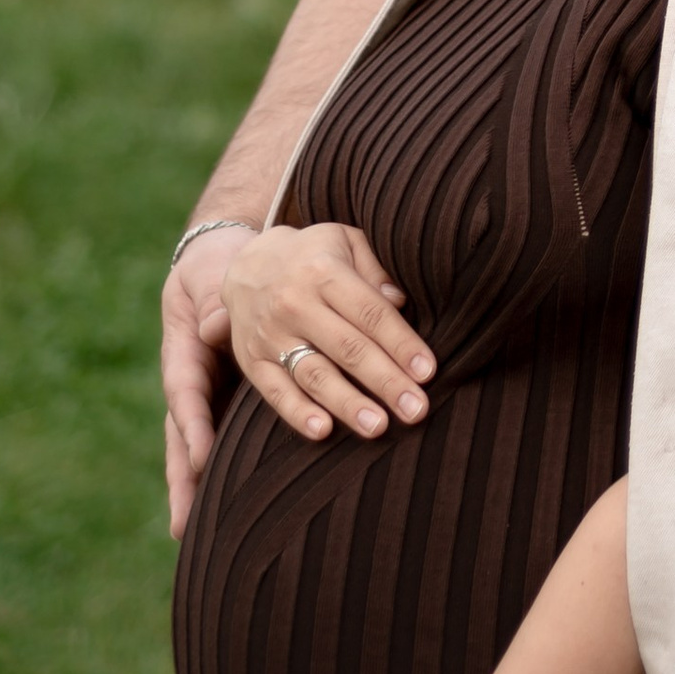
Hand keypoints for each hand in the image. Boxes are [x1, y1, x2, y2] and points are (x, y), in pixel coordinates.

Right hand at [163, 235, 243, 540]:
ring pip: (194, 450)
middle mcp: (189, 383)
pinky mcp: (221, 407)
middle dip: (182, 481)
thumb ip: (213, 298)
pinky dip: (218, 477)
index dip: (191, 426)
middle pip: (180, 437)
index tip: (197, 458)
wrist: (217, 265)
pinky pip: (220, 445)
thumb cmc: (216, 268)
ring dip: (194, 491)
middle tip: (182, 527)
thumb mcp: (210, 274)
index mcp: (184, 351)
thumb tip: (216, 324)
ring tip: (192, 537)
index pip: (185, 392)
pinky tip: (221, 517)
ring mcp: (203, 399)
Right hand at [224, 223, 434, 444]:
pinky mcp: (252, 361)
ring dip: (348, 403)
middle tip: (416, 409)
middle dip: (385, 381)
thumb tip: (401, 301)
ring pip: (314, 375)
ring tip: (378, 427)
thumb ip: (375, 269)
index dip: (401, 344)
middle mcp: (295, 303)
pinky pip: (275, 392)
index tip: (427, 372)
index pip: (370, 313)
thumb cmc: (313, 256)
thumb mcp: (344, 242)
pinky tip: (323, 431)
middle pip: (348, 349)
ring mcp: (271, 335)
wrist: (247, 265)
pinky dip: (297, 413)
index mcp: (324, 272)